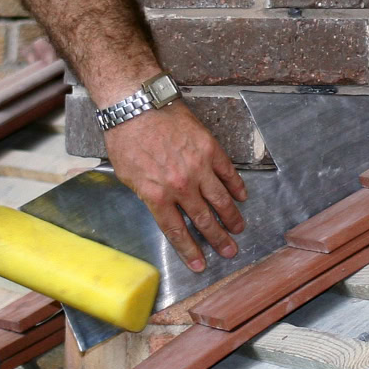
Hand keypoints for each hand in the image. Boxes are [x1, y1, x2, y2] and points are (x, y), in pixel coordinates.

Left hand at [103, 103, 247, 271]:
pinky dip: (236, 187)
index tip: (200, 264)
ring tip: (239, 229)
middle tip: (229, 251)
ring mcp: (198, 167)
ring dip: (232, 218)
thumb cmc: (126, 136)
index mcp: (157, 195)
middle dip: (218, 239)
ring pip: (221, 200)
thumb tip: (161, 206)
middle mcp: (181, 186)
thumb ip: (147, 194)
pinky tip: (241, 197)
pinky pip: (228, 173)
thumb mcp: (126, 175)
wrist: (137, 103)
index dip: (190, 250)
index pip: (177, 231)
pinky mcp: (210, 149)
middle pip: (204, 220)